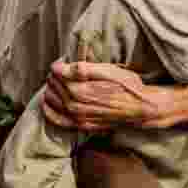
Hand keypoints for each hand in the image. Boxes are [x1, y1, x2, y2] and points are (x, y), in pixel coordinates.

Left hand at [42, 61, 163, 131]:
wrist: (140, 109)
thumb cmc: (126, 87)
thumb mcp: (108, 71)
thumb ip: (81, 68)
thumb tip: (59, 67)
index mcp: (80, 91)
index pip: (57, 75)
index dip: (58, 65)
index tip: (63, 62)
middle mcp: (76, 107)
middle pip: (54, 87)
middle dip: (55, 76)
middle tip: (62, 70)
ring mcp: (78, 118)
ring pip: (52, 101)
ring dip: (51, 89)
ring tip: (58, 82)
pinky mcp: (82, 125)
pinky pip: (57, 120)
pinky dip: (49, 111)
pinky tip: (47, 103)